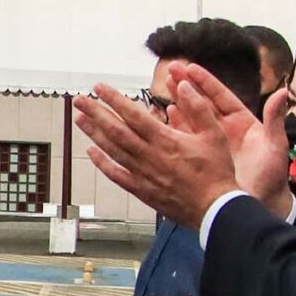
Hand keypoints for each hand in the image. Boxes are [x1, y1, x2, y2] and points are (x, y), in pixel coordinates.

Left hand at [69, 84, 241, 228]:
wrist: (214, 209)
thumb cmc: (216, 173)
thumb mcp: (214, 134)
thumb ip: (198, 107)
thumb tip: (183, 86)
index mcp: (165, 140)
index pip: (133, 114)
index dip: (114, 99)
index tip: (99, 88)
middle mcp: (149, 155)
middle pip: (115, 130)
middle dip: (95, 112)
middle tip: (79, 100)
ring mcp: (142, 174)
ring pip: (112, 150)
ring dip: (93, 133)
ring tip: (80, 119)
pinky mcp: (141, 190)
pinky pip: (116, 174)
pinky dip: (102, 163)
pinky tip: (92, 153)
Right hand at [172, 65, 294, 216]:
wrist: (261, 205)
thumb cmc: (272, 177)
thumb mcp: (274, 146)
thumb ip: (275, 119)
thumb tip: (282, 92)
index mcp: (242, 122)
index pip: (221, 96)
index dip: (206, 82)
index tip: (191, 67)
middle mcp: (225, 129)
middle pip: (202, 102)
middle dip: (186, 85)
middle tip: (170, 70)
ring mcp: (212, 143)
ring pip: (191, 117)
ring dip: (177, 102)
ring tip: (162, 87)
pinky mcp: (202, 157)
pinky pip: (186, 138)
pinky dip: (175, 126)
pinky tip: (164, 115)